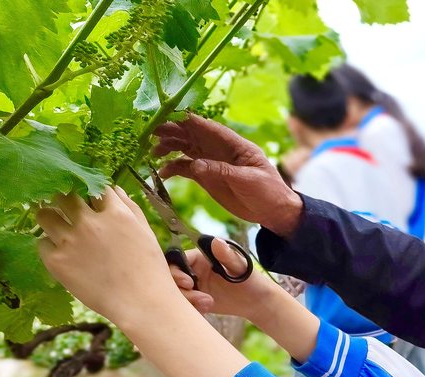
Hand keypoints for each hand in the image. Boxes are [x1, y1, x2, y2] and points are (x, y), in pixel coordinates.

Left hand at [37, 187, 181, 324]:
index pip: (94, 187)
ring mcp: (71, 242)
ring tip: (55, 224)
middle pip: (63, 195)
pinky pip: (41, 243)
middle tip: (64, 206)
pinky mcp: (57, 261)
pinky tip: (61, 252)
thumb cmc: (150, 270)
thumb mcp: (146, 232)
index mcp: (115, 213)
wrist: (142, 304)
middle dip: (64, 198)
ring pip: (44, 215)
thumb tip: (113, 189)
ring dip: (49, 217)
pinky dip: (49, 245)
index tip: (88, 196)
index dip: (91, 191)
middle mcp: (89, 223)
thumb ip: (130, 207)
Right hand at [153, 114, 302, 233]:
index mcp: (232, 144)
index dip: (185, 120)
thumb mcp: (248, 180)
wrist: (274, 212)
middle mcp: (218, 149)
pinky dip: (172, 169)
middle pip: (190, 135)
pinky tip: (161, 173)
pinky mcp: (207, 177)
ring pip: (185, 149)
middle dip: (171, 132)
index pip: (206, 126)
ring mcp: (211, 163)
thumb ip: (223, 171)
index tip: (164, 116)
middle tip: (151, 133)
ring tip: (152, 153)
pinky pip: (186, 169)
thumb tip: (195, 165)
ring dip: (168, 148)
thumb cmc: (269, 191)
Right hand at [170, 239, 279, 318]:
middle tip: (201, 299)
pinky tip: (205, 310)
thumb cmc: (251, 279)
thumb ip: (227, 255)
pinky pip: (183, 305)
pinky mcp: (194, 300)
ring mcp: (192, 285)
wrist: (256, 301)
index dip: (177, 271)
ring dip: (188, 301)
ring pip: (176, 293)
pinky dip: (190, 309)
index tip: (189, 283)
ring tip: (208, 304)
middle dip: (181, 290)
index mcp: (200, 256)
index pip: (177, 260)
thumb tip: (216, 241)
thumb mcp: (241, 267)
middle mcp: (192, 270)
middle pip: (172, 278)